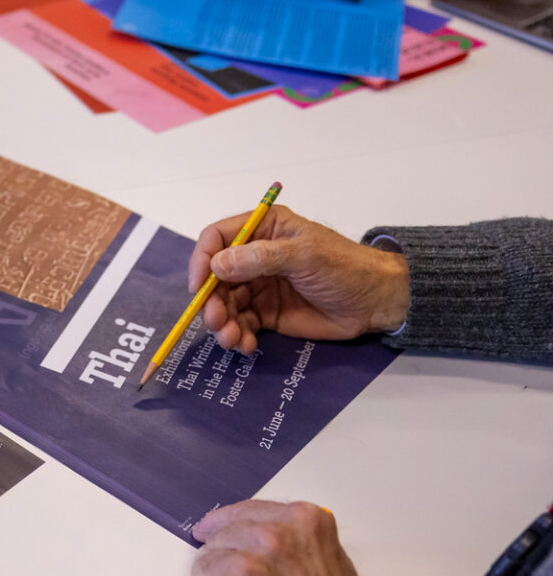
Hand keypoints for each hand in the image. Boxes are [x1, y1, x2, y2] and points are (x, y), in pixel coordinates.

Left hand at [184, 500, 388, 575]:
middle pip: (218, 540)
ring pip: (201, 570)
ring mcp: (242, 571)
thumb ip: (298, 545)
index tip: (209, 529)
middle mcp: (270, 540)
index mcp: (302, 524)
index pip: (244, 513)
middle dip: (223, 566)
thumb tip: (262, 540)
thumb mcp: (334, 568)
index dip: (224, 524)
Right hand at [190, 205, 409, 354]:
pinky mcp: (266, 313)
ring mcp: (259, 286)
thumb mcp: (304, 255)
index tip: (199, 287)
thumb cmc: (345, 268)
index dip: (202, 260)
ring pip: (225, 303)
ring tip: (231, 339)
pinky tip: (245, 344)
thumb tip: (218, 265)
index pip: (217, 238)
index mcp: (263, 230)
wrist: (376, 301)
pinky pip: (240, 323)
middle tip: (216, 322)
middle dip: (211, 301)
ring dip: (222, 322)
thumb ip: (261, 258)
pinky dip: (237, 335)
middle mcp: (255, 256)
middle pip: (215, 277)